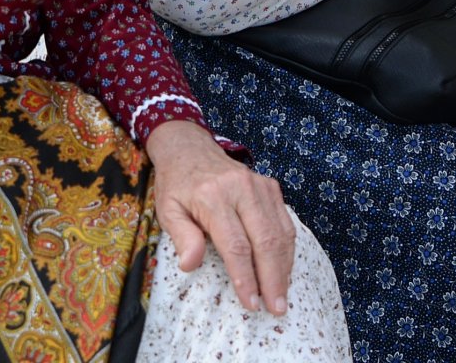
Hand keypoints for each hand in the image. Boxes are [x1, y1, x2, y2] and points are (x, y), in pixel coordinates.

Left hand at [145, 120, 294, 314]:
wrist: (190, 149)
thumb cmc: (177, 185)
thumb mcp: (168, 210)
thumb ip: (182, 237)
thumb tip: (189, 265)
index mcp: (214, 197)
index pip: (236, 245)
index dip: (246, 277)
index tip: (251, 303)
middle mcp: (241, 189)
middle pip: (265, 240)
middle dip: (273, 278)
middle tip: (276, 307)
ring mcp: (260, 185)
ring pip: (281, 232)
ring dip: (285, 267)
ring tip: (282, 295)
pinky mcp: (270, 186)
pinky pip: (285, 221)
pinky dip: (288, 248)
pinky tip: (284, 269)